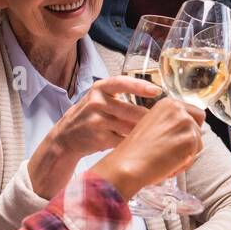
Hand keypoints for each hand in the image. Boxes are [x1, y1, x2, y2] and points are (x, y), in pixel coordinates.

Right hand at [29, 76, 161, 198]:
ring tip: (158, 136)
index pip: (122, 83)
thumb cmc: (89, 116)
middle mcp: (97, 102)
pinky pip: (124, 141)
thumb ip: (121, 97)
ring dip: (144, 133)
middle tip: (166, 122)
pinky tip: (142, 146)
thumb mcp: (99, 99)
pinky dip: (134, 144)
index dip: (140, 86)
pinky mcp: (99, 138)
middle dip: (149, 119)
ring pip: (130, 127)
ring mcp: (97, 121)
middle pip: (131, 110)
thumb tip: (154, 100)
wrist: (65, 137)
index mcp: (100, 89)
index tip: (156, 90)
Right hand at [92, 97, 204, 199]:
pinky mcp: (190, 139)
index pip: (195, 113)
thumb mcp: (152, 126)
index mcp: (168, 103)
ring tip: (166, 161)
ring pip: (198, 143)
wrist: (128, 164)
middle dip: (189, 142)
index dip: (188, 130)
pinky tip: (168, 166)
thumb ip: (170, 123)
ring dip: (186, 155)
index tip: (177, 140)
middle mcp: (178, 109)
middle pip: (199, 127)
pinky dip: (184, 164)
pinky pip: (195, 155)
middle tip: (171, 152)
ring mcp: (186, 123)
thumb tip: (188, 130)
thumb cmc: (135, 151)